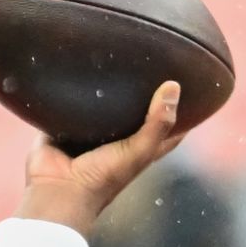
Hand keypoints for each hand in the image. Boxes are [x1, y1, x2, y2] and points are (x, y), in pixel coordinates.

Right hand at [15, 80, 186, 234]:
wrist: (58, 189)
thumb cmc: (104, 176)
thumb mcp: (140, 150)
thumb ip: (158, 122)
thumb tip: (174, 86)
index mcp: (139, 148)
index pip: (167, 127)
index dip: (180, 109)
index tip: (188, 85)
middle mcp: (116, 140)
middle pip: (133, 113)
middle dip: (140, 93)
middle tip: (148, 63)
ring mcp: (87, 134)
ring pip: (99, 108)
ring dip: (103, 90)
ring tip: (111, 57)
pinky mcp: (61, 128)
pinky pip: (66, 106)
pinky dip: (69, 92)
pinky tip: (73, 68)